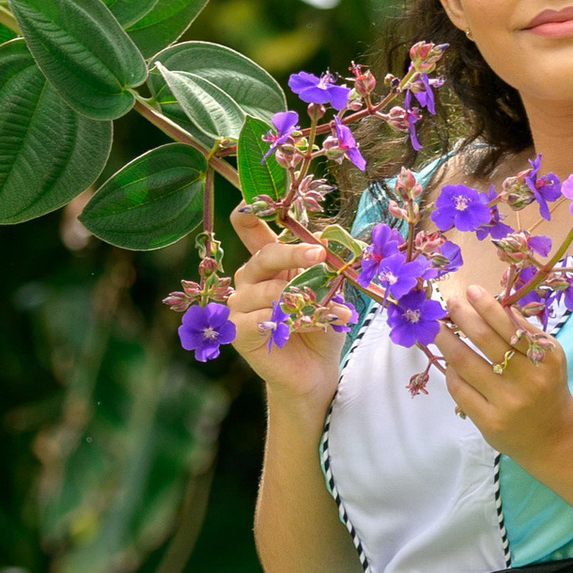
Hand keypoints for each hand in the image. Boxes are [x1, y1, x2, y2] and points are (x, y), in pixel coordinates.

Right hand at [225, 203, 343, 418]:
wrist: (315, 372)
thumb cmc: (320, 328)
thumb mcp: (327, 293)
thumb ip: (323, 269)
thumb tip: (328, 244)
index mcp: (268, 264)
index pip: (251, 230)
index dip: (249, 213)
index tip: (251, 200)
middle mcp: (249, 280)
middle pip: (263, 256)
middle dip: (293, 253)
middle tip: (320, 255)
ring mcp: (240, 305)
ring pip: (268, 291)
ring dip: (304, 300)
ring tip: (334, 311)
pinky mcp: (239, 331)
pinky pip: (264, 318)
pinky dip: (293, 321)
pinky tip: (310, 326)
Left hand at [439, 276, 572, 470]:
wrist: (555, 436)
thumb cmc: (547, 387)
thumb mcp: (548, 357)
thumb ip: (524, 332)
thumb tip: (487, 305)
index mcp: (545, 357)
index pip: (510, 325)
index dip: (487, 306)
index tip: (470, 290)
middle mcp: (528, 379)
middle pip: (484, 339)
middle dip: (463, 316)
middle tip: (450, 303)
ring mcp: (507, 402)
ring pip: (465, 363)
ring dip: (447, 341)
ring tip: (438, 329)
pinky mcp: (490, 422)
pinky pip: (460, 389)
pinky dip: (451, 371)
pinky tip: (449, 363)